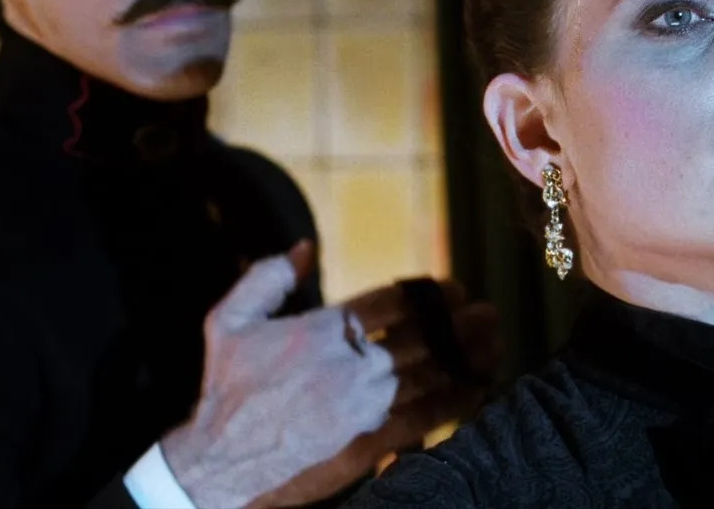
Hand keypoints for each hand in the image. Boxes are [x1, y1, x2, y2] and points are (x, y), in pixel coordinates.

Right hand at [161, 240, 499, 508]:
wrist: (219, 465)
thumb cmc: (225, 391)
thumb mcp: (229, 322)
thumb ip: (266, 278)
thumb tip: (304, 247)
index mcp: (321, 330)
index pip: (395, 301)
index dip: (433, 293)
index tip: (455, 290)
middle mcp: (350, 365)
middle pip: (425, 335)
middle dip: (464, 322)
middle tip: (489, 314)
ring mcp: (363, 407)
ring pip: (433, 374)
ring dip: (470, 357)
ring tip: (494, 344)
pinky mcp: (370, 444)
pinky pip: (426, 419)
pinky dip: (457, 402)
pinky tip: (477, 391)